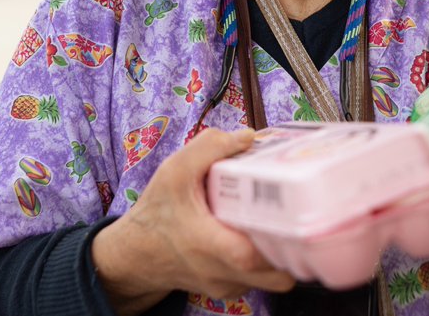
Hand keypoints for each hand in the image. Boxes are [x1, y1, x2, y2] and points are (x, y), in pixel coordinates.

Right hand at [92, 128, 295, 313]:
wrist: (136, 254)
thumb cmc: (157, 212)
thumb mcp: (174, 170)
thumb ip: (209, 147)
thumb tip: (248, 137)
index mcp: (207, 244)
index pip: (250, 256)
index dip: (276, 235)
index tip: (287, 210)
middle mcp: (220, 272)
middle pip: (276, 276)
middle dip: (291, 247)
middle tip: (292, 214)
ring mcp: (227, 287)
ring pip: (272, 281)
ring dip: (281, 254)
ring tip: (277, 221)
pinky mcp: (230, 290)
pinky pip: (260, 281)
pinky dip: (266, 261)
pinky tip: (258, 233)